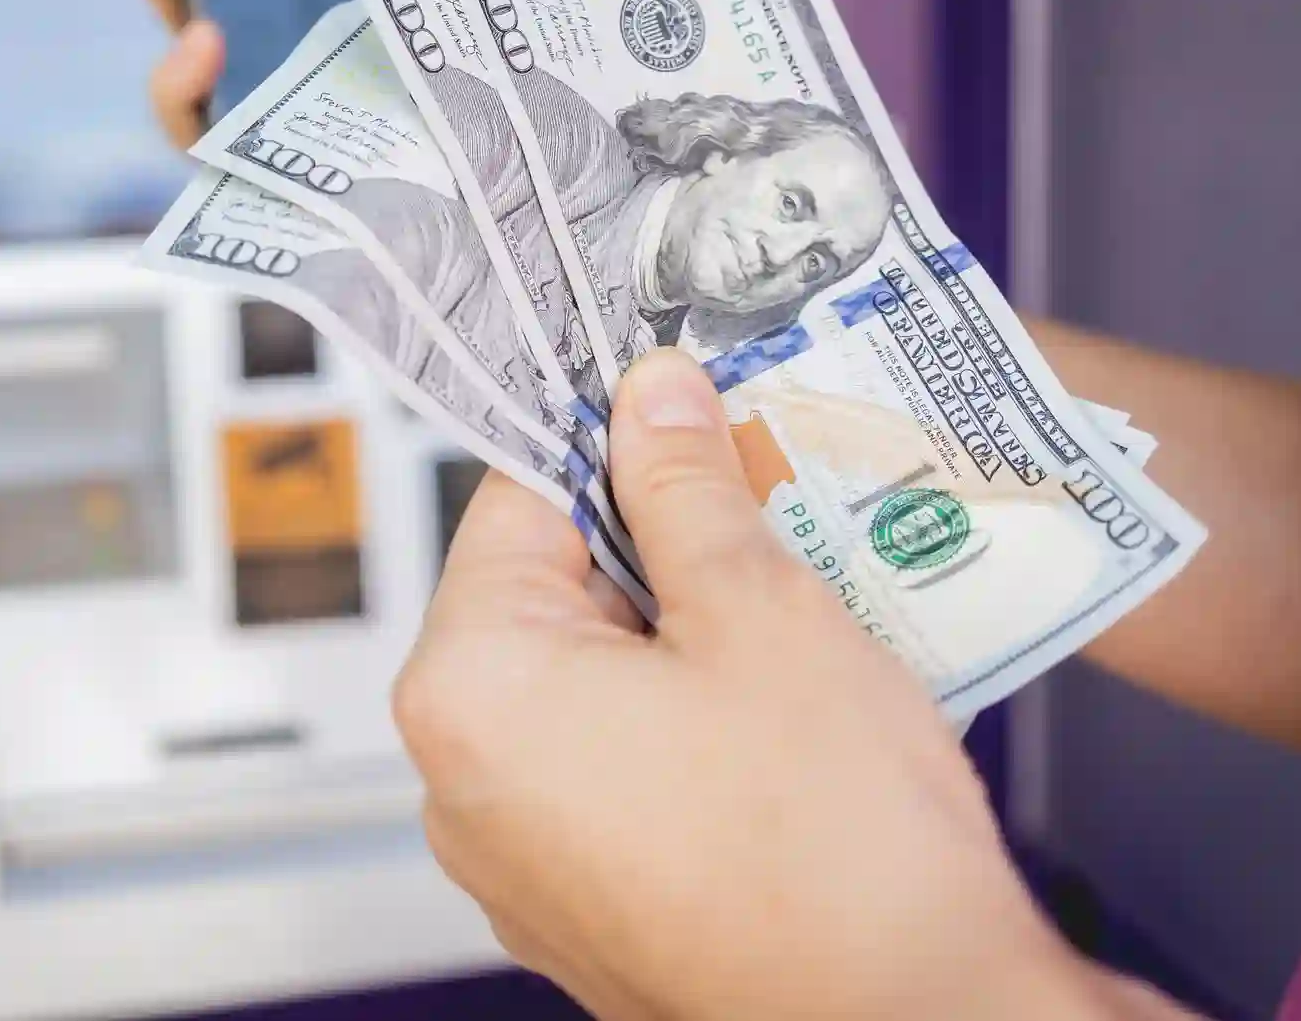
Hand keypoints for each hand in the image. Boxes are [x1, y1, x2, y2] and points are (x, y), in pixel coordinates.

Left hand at [396, 349, 1129, 1020]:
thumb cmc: (837, 850)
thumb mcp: (760, 610)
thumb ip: (683, 484)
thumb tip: (650, 393)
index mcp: (469, 690)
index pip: (519, 495)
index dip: (616, 434)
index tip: (688, 402)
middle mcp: (463, 783)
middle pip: (552, 590)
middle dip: (662, 538)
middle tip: (770, 507)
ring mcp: (521, 859)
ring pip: (594, 680)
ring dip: (685, 629)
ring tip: (796, 609)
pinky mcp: (584, 906)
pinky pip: (619, 765)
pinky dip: (687, 718)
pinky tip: (786, 709)